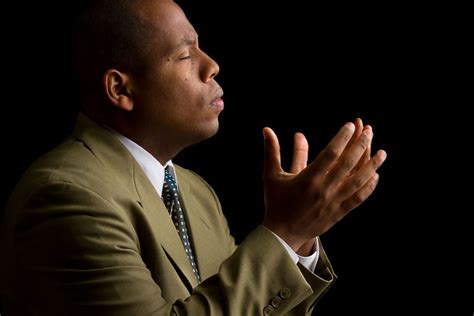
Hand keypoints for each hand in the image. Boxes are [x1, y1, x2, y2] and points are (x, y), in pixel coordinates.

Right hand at [262, 120, 386, 251]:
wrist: (282, 233)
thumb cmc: (276, 201)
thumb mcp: (272, 175)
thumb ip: (271, 151)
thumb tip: (266, 129)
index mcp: (308, 178)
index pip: (330, 153)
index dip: (342, 138)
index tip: (351, 126)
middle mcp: (323, 189)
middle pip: (348, 164)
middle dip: (361, 145)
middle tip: (370, 131)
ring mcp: (333, 202)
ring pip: (358, 181)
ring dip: (372, 165)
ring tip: (382, 153)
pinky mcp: (339, 213)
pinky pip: (358, 198)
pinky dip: (368, 187)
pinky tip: (375, 176)